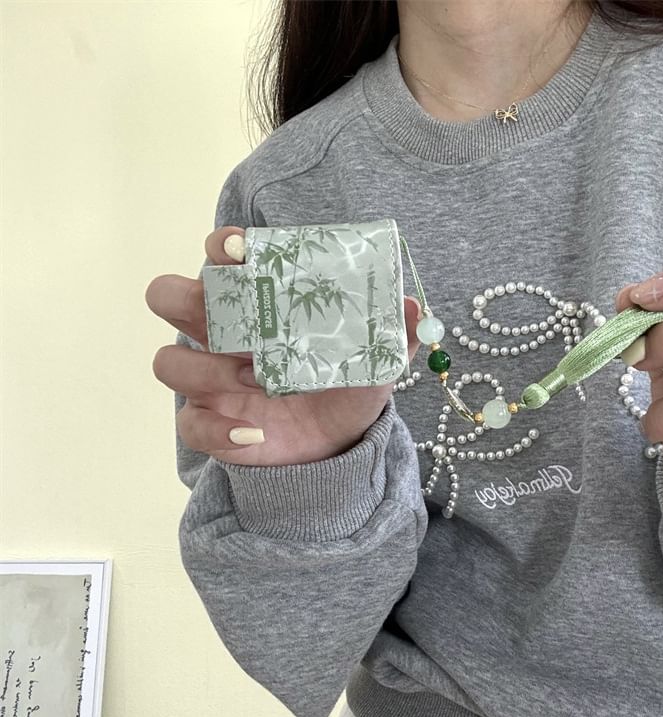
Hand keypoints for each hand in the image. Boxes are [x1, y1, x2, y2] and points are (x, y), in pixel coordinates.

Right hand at [146, 226, 421, 466]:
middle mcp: (224, 334)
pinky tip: (253, 433)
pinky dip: (216, 429)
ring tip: (258, 382)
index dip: (223, 246)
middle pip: (169, 297)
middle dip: (187, 300)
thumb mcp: (373, 359)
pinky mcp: (210, 422)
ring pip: (169, 362)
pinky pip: (189, 423)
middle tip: (233, 323)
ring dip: (208, 370)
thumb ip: (391, 333)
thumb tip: (412, 306)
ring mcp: (211, 379)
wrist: (338, 443)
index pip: (221, 257)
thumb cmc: (345, 386)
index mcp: (258, 304)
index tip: (243, 251)